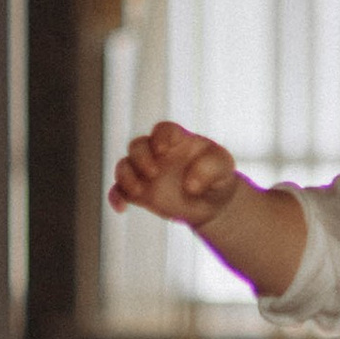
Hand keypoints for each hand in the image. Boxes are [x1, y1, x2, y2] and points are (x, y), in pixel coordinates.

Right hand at [109, 118, 242, 225]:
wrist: (211, 202)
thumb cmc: (217, 176)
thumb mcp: (224, 167)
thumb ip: (210, 168)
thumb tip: (189, 185)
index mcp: (177, 140)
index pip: (163, 130)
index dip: (160, 137)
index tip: (163, 150)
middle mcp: (156, 152)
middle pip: (138, 145)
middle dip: (141, 157)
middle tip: (154, 173)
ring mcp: (144, 171)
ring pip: (124, 165)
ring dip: (126, 176)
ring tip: (138, 191)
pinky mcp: (138, 192)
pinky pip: (118, 191)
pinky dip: (115, 197)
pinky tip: (121, 208)